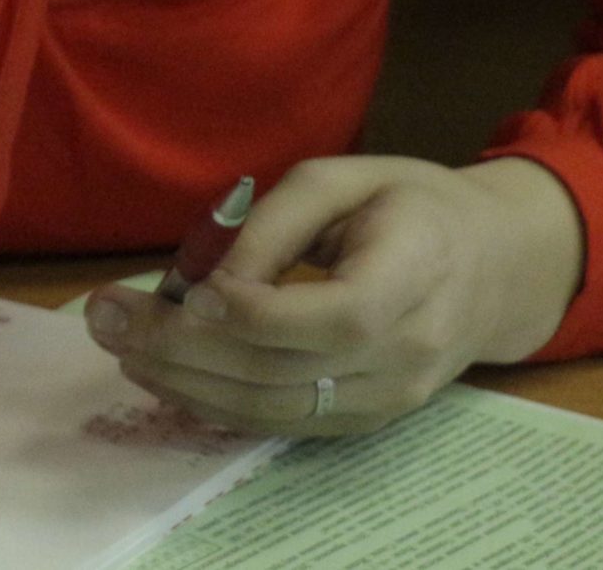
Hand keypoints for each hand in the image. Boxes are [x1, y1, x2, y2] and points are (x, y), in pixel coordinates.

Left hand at [84, 156, 585, 434]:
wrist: (494, 266)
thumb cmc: (411, 205)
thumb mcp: (344, 178)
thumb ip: (274, 223)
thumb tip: (204, 279)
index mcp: (417, 272)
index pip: (336, 318)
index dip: (254, 315)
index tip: (186, 291)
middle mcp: (410, 350)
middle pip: (290, 373)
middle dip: (186, 350)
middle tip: (108, 318)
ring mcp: (391, 398)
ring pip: (278, 410)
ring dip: (188, 383)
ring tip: (123, 344)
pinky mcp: (368, 421)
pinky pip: (285, 424)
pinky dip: (218, 404)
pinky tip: (167, 373)